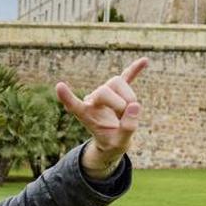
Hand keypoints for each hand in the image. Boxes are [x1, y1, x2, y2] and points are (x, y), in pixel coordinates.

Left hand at [55, 57, 148, 178]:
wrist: (113, 139)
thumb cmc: (112, 142)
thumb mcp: (119, 144)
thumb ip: (127, 128)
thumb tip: (135, 105)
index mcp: (85, 115)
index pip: (74, 105)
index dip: (67, 97)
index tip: (59, 86)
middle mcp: (92, 100)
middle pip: (105, 89)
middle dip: (120, 104)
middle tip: (124, 119)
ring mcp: (105, 93)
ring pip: (118, 82)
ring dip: (128, 97)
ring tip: (127, 113)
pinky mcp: (118, 90)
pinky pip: (127, 76)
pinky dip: (134, 70)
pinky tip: (145, 61)